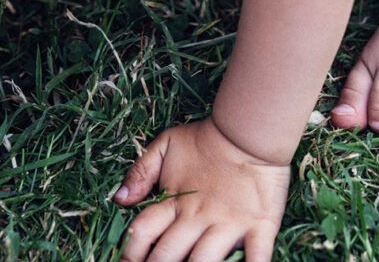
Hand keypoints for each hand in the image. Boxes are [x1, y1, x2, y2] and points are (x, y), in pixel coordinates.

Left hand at [114, 119, 289, 261]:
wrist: (249, 130)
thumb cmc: (206, 139)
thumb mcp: (166, 145)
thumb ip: (141, 172)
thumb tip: (119, 199)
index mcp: (174, 200)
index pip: (143, 232)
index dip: (130, 252)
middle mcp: (197, 217)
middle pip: (168, 253)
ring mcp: (228, 224)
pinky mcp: (259, 226)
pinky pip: (257, 258)